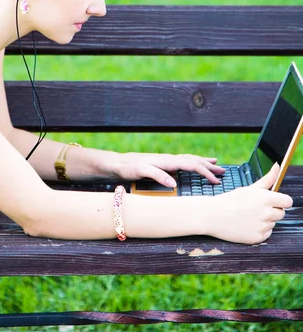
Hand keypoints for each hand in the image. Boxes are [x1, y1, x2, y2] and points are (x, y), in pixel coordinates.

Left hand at [107, 151, 225, 186]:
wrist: (118, 163)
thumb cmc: (129, 168)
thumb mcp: (141, 172)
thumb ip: (157, 176)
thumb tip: (174, 183)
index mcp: (167, 161)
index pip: (191, 165)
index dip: (205, 172)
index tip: (216, 180)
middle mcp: (169, 159)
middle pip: (193, 160)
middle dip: (209, 166)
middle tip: (223, 171)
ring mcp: (166, 160)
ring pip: (189, 159)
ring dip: (203, 162)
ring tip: (215, 163)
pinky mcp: (163, 163)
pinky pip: (183, 162)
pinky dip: (193, 162)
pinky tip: (194, 164)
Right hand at [205, 163, 292, 243]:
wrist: (213, 215)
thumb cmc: (231, 200)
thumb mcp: (249, 188)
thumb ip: (267, 179)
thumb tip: (277, 166)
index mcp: (265, 198)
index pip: (288, 201)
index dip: (281, 201)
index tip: (274, 201)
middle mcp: (266, 213)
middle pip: (281, 213)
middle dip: (272, 210)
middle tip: (255, 208)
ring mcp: (263, 226)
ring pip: (273, 223)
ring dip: (264, 220)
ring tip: (248, 216)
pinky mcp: (258, 238)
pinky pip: (266, 233)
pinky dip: (259, 230)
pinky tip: (247, 224)